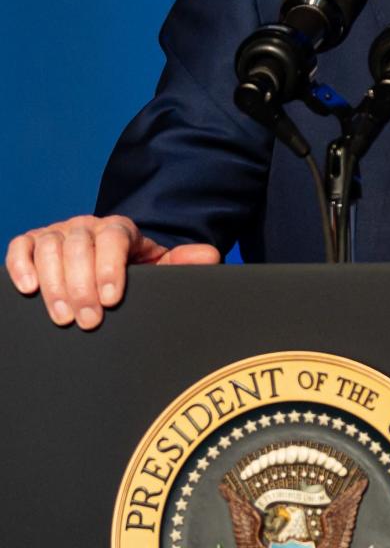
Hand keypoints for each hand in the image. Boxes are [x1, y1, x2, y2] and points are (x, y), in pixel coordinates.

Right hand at [5, 214, 220, 329]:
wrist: (104, 267)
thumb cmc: (133, 272)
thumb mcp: (159, 267)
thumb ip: (182, 263)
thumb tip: (210, 256)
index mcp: (120, 229)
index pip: (113, 237)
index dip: (110, 266)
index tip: (112, 298)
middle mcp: (86, 227)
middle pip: (79, 245)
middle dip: (82, 285)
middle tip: (89, 320)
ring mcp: (58, 233)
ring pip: (49, 247)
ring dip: (54, 283)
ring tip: (62, 317)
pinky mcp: (32, 245)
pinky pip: (21, 246)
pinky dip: (20, 265)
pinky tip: (28, 289)